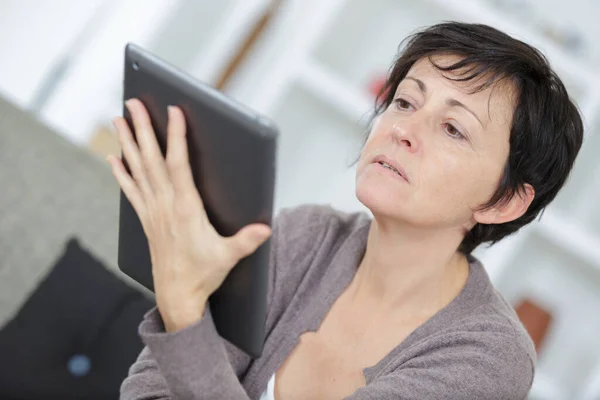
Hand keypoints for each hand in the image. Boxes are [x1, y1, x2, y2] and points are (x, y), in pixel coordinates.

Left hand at [107, 98, 271, 331]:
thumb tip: (265, 229)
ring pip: (137, 170)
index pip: (178, 165)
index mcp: (186, 210)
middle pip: (151, 160)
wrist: (177, 297)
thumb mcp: (228, 256)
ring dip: (127, 144)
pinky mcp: (147, 220)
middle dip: (142, 129)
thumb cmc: (203, 275)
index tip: (174, 113)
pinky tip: (113, 157)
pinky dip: (121, 172)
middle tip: (133, 103)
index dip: (177, 137)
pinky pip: (130, 190)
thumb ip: (246, 240)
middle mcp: (165, 206)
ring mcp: (152, 212)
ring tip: (118, 119)